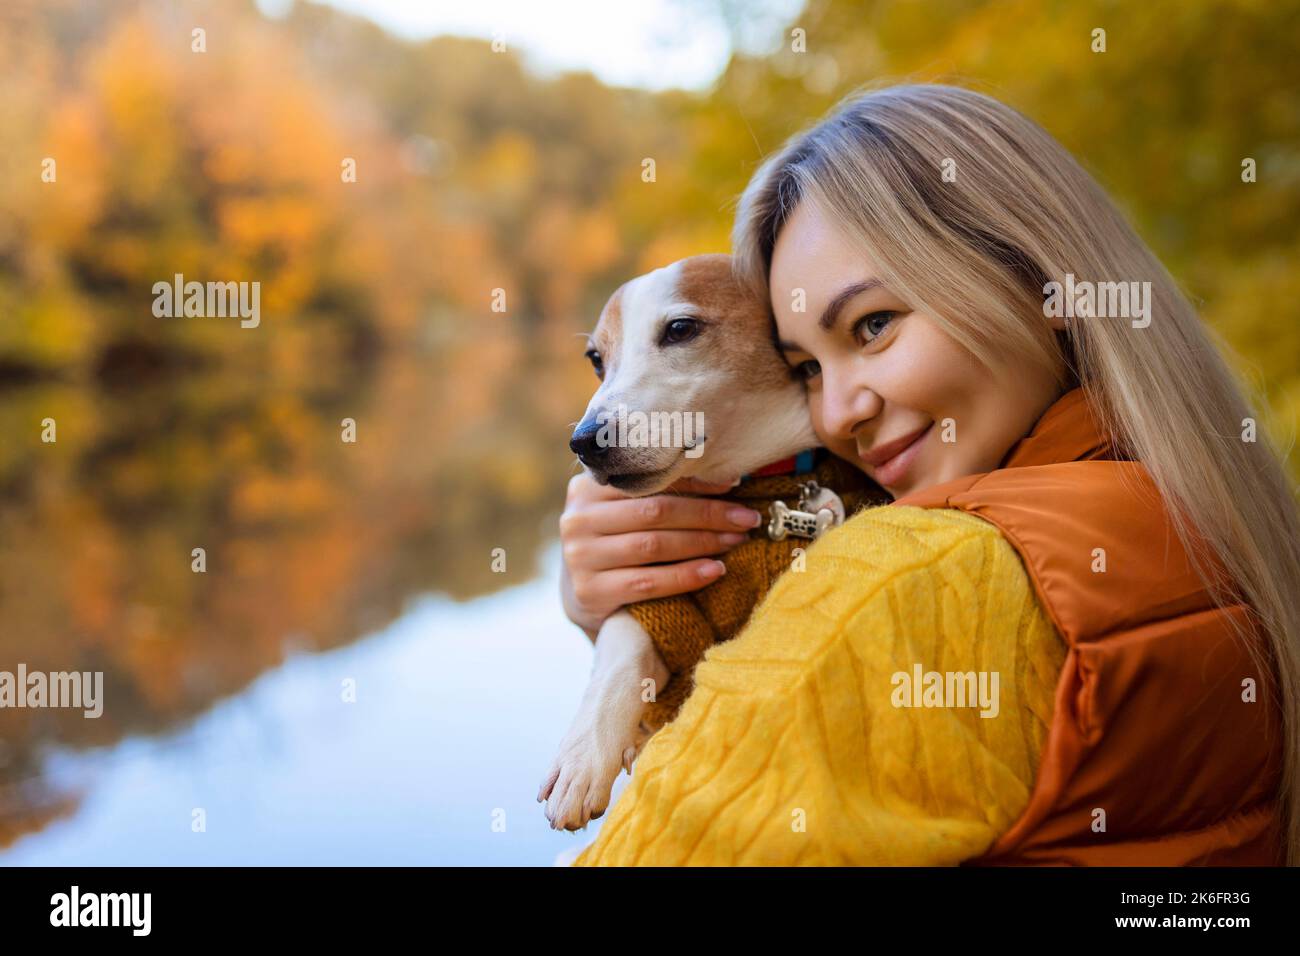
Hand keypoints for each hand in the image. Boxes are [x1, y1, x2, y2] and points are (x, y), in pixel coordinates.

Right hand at [559, 471, 763, 638]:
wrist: (584, 595)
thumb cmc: (618, 543)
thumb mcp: (626, 512)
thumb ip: (657, 493)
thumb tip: (727, 478)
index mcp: (587, 487)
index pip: (648, 481)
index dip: (695, 482)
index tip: (735, 485)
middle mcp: (577, 519)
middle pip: (655, 512)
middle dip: (707, 514)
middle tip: (746, 518)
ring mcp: (580, 557)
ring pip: (653, 545)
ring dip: (703, 542)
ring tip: (736, 541)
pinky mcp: (590, 592)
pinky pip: (649, 582)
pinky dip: (687, 575)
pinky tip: (715, 570)